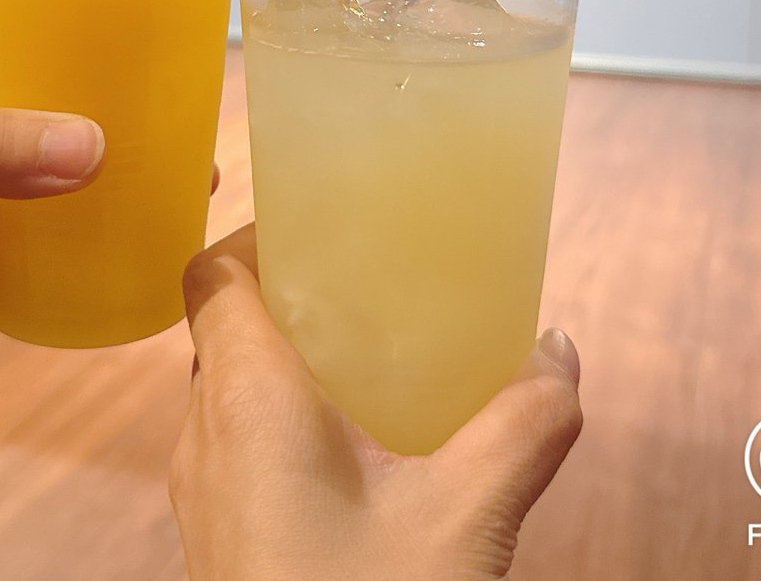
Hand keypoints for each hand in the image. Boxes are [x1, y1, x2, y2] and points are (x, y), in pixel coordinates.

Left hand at [0, 13, 221, 278]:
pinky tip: (131, 228)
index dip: (83, 26)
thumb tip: (93, 150)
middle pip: (52, 89)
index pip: (22, 18)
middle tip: (181, 115)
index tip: (145, 40)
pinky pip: (38, 211)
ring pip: (52, 152)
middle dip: (113, 104)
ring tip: (181, 174)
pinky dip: (80, 220)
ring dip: (109, 163)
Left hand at [171, 225, 581, 580]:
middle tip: (356, 284)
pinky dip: (279, 420)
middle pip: (221, 326)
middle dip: (283, 294)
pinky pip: (232, 444)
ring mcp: (200, 492)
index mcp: (246, 399)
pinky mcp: (214, 537)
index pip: (209, 275)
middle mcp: (204, 434)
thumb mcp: (466, 520)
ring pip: (225, 388)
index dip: (251, 233)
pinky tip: (353, 453)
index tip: (310, 223)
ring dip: (282, 360)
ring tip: (362, 357)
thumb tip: (560, 353)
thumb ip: (522, 424)